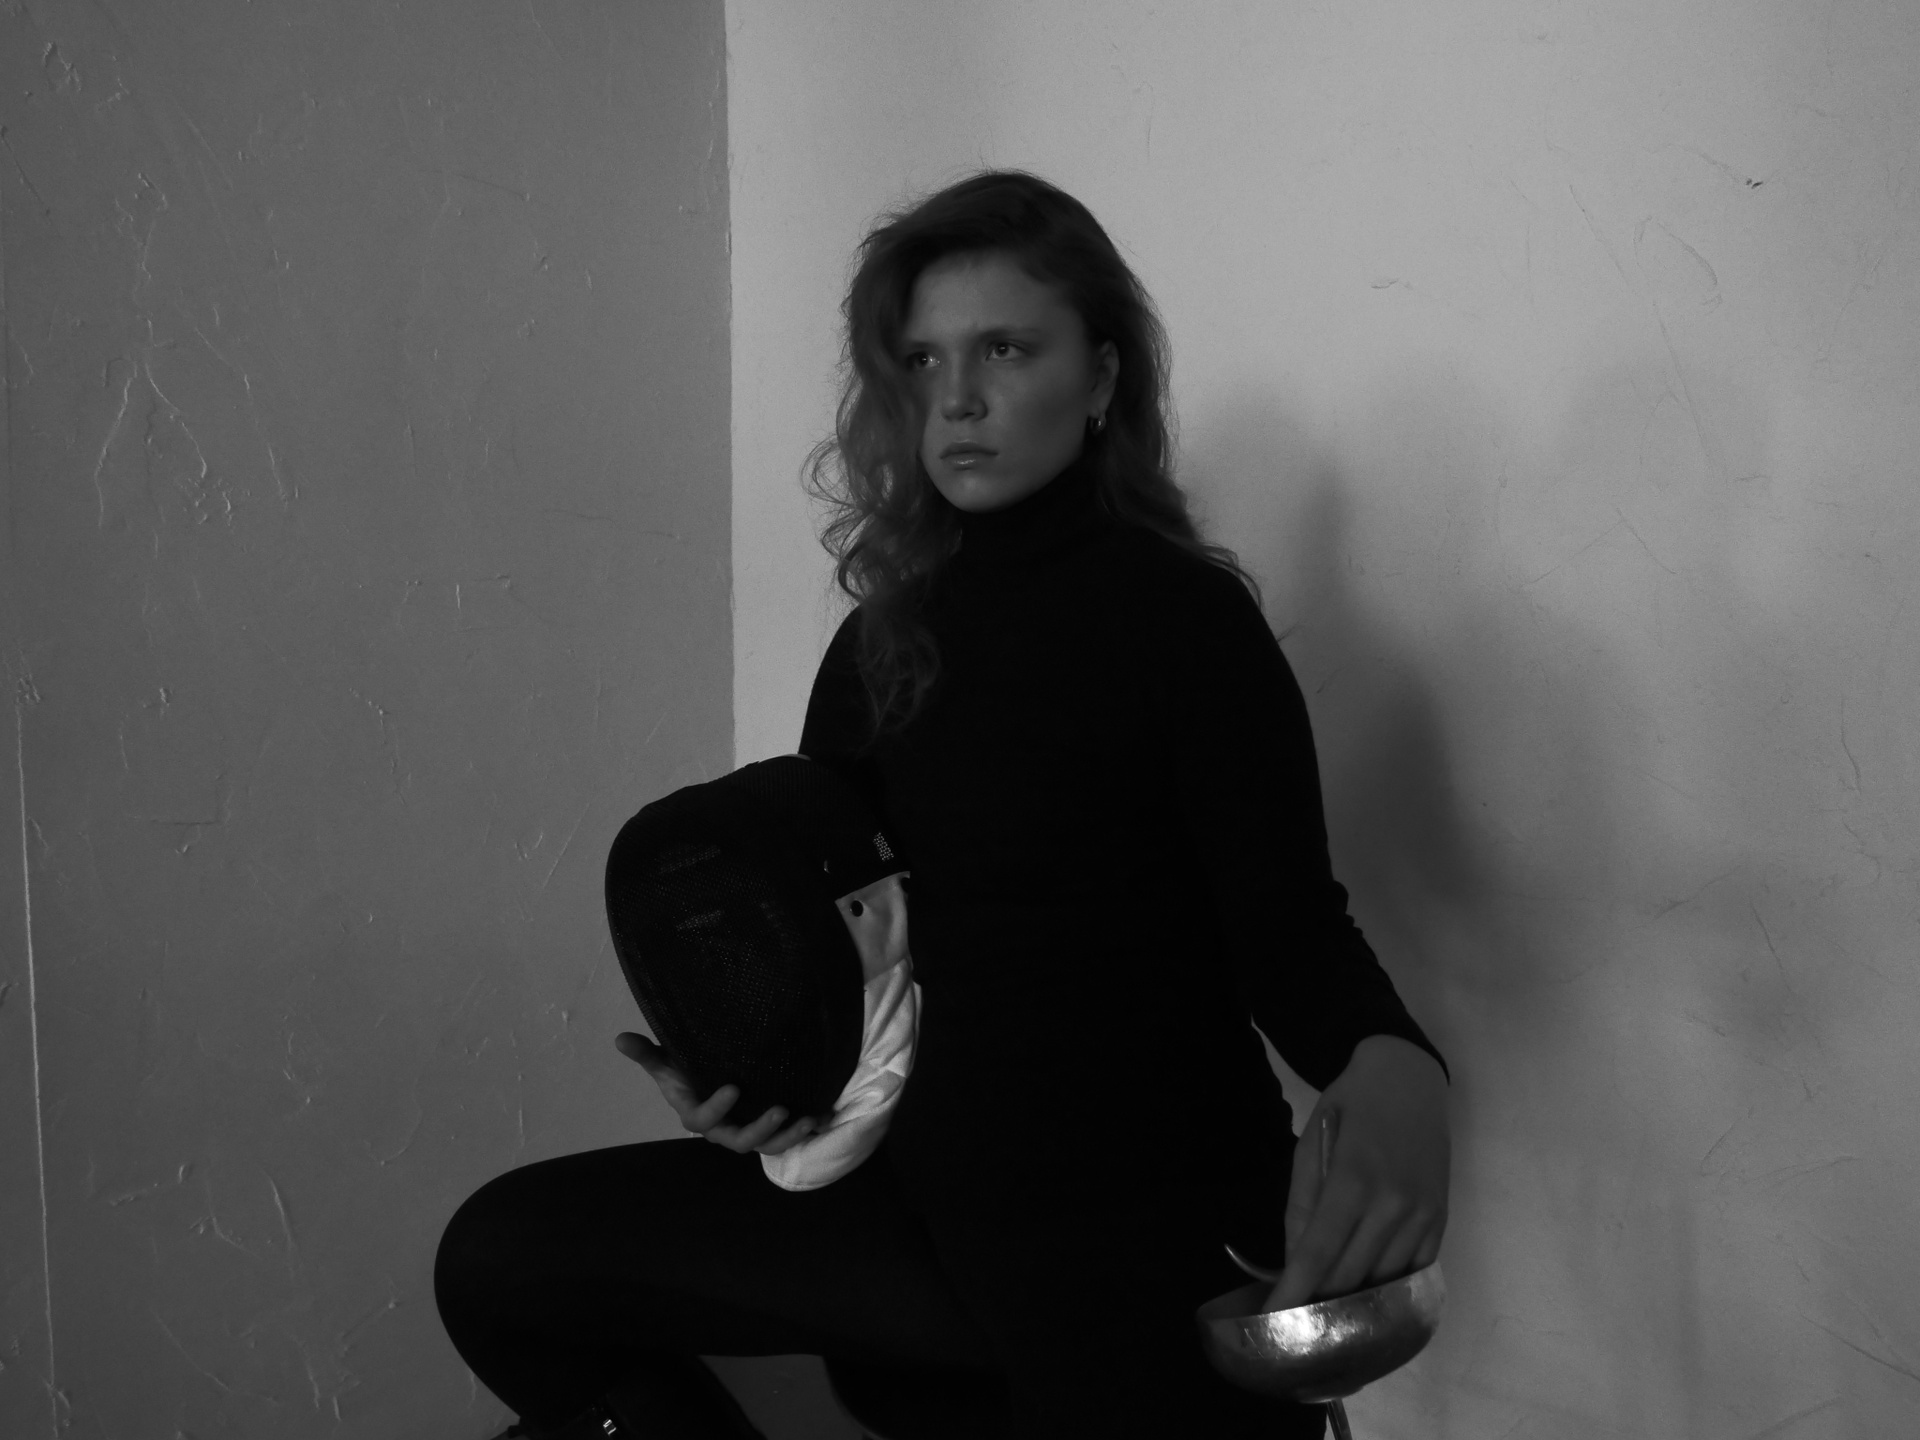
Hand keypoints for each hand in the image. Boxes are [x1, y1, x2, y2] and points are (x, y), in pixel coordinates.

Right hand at [615, 1032, 821, 1156]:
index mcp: (696, 1114)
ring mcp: (746, 1131)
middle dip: (760, 1129)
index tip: (733, 1087)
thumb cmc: (687, 1071)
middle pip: (739, 1140)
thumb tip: (619, 1038)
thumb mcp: (668, 1062)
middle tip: (780, 1109)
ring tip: (807, 1119)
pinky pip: (786, 1137)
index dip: (717, 1109)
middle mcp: (722, 1129)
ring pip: (766, 1145)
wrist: (714, 1076)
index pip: (702, 1120)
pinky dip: (805, 1130)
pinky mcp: (767, 1129)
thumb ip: (648, 1054)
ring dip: (788, 1136)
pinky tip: (822, 1117)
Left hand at [1266, 1034, 1449, 1309]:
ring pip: (1384, 1280)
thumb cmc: (1350, 1105)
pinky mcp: (1442, 1219)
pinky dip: (1389, 1285)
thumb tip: (1294, 1261)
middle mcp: (1394, 1204)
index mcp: (1354, 1181)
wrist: (1409, 1078)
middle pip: (1351, 1275)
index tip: (1275, 1321)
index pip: (1318, 1254)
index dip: (1295, 1292)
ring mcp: (1424, 1214)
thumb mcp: (1311, 1144)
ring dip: (1355, 1297)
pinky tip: (1368, 1289)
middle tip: (1296, 1317)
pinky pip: (1415, 1271)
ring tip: (1328, 1307)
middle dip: (1320, 1301)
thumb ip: (1300, 1206)